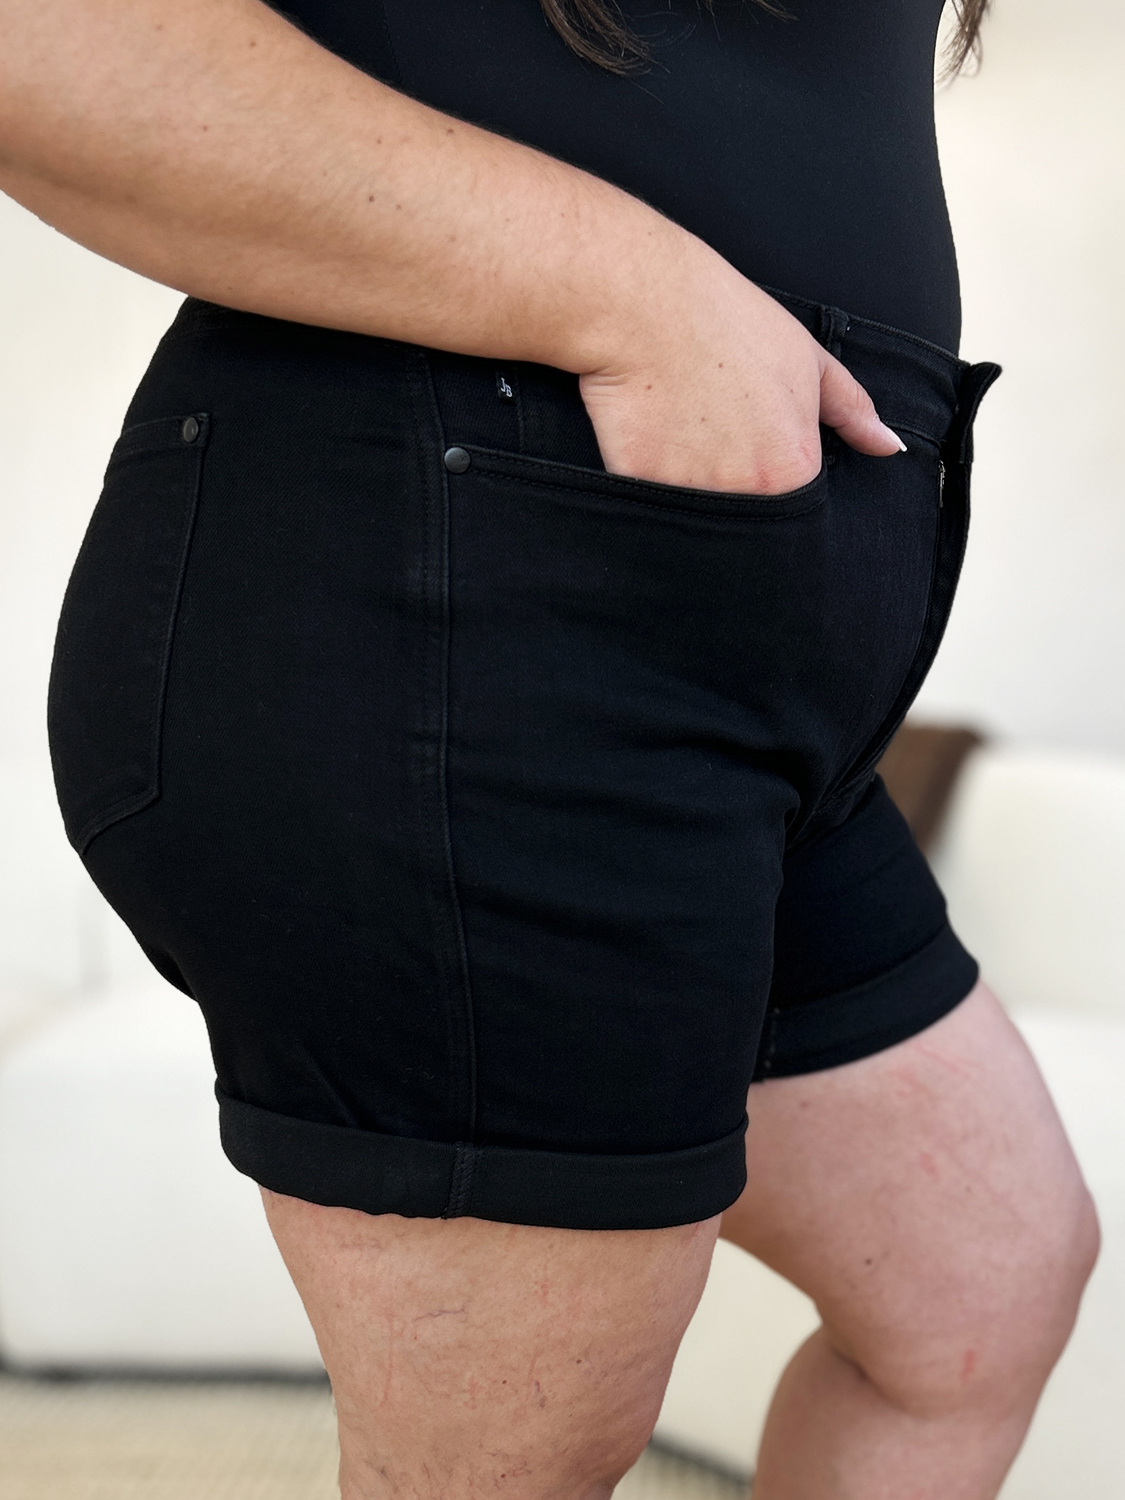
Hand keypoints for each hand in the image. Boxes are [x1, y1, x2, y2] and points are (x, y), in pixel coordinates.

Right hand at [578, 237, 903, 494]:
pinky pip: (654, 507)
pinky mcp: (642, 492)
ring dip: (694, 489)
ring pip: (700, 519)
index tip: (755, 447)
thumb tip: (889, 446)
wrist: (648, 305)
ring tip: (685, 434)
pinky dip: (654, 481)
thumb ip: (853, 411)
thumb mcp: (809, 360)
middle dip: (736, 493)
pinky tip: (652, 438)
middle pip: (747, 520)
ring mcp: (692, 497)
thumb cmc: (729, 323)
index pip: (795, 507)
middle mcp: (746, 494)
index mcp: (793, 470)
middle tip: (716, 440)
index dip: (776, 479)